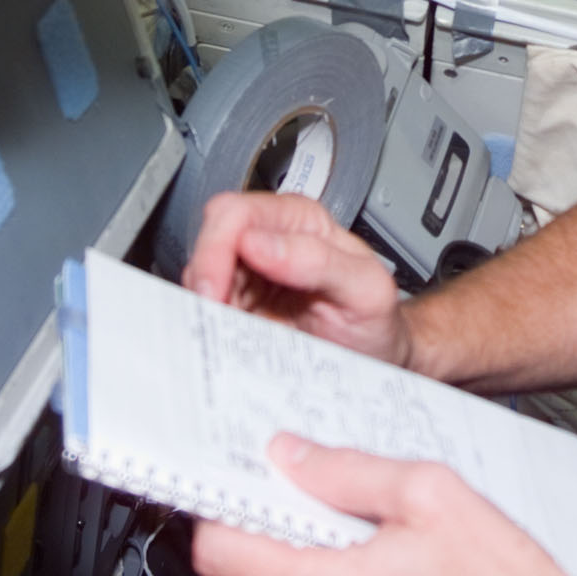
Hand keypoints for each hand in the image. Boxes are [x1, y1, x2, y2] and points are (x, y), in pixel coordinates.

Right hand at [180, 192, 413, 369]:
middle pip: (205, 243)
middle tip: (218, 319)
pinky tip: (230, 341)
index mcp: (298, 221)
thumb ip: (318, 260)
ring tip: (235, 334)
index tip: (216, 291)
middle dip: (204, 282)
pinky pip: (204, 313)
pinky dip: (207, 328)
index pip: (235, 214)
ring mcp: (248, 277)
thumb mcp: (366, 291)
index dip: (215, 250)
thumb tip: (259, 242)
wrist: (378, 361)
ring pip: (198, 280)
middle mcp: (268, 241)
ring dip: (204, 309)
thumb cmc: (376, 321)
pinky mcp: (237, 311)